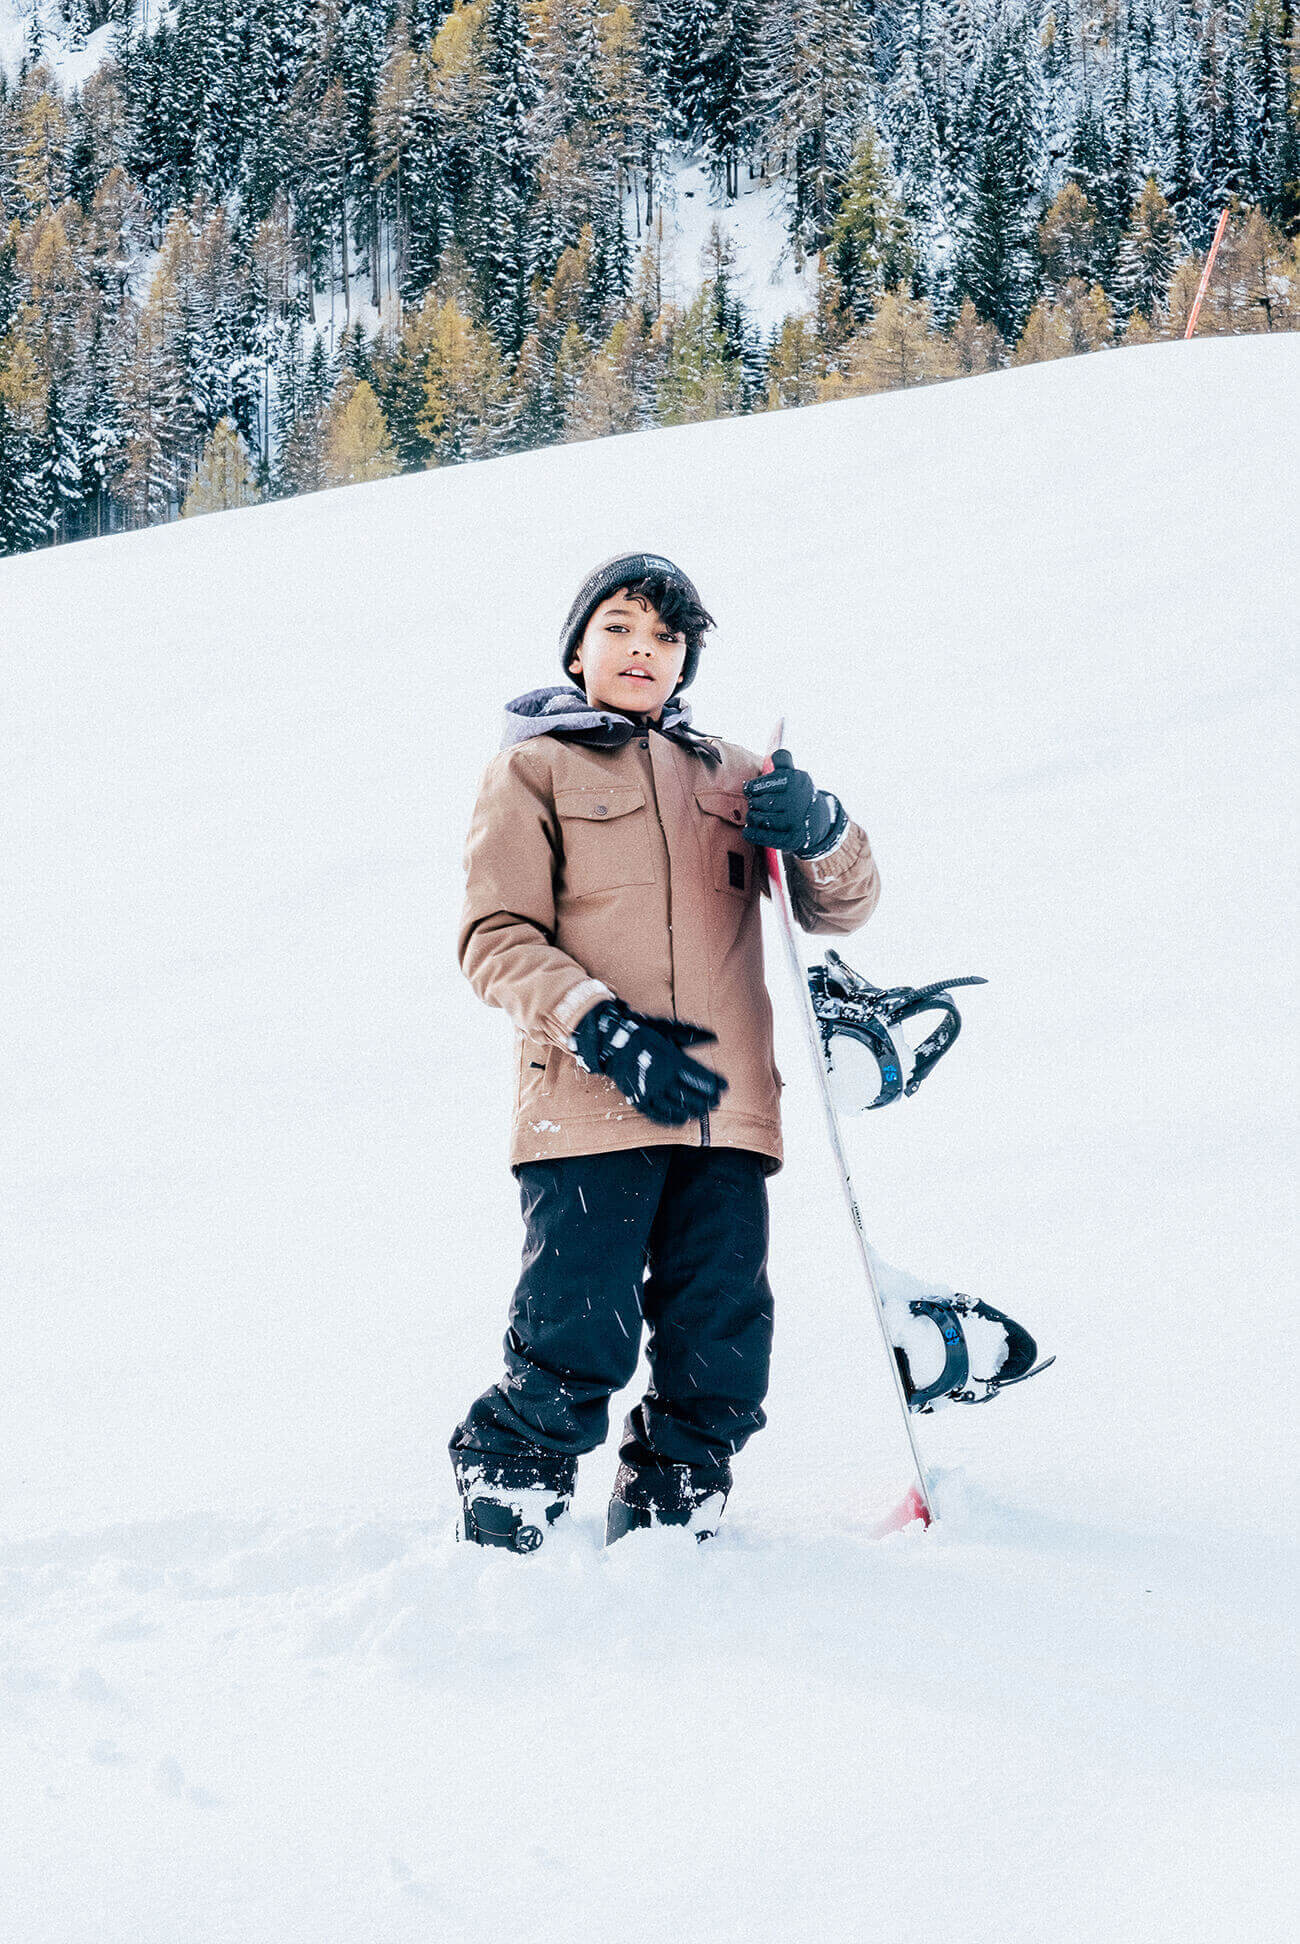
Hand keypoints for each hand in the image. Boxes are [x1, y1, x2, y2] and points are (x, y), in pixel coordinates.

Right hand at [572, 1001, 728, 1126]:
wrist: (613, 1044)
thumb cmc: (644, 1036)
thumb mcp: (668, 1032)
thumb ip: (692, 1036)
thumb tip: (715, 1037)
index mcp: (671, 1060)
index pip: (700, 1078)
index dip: (714, 1084)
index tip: (725, 1086)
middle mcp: (662, 1078)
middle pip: (692, 1095)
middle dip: (707, 1100)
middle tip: (716, 1102)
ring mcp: (650, 1091)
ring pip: (677, 1108)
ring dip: (693, 1112)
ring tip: (703, 1112)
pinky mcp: (639, 1100)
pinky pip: (658, 1115)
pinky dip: (672, 1119)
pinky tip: (682, 1119)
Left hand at [742, 749, 843, 856]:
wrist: (817, 820)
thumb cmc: (797, 794)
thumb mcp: (794, 775)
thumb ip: (784, 762)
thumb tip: (775, 754)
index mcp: (797, 780)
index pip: (765, 783)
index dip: (753, 787)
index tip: (750, 790)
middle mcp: (798, 800)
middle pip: (761, 801)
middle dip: (753, 803)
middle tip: (754, 804)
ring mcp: (796, 821)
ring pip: (761, 819)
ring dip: (752, 817)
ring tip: (754, 815)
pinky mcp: (793, 839)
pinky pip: (765, 836)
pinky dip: (752, 834)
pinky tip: (748, 831)